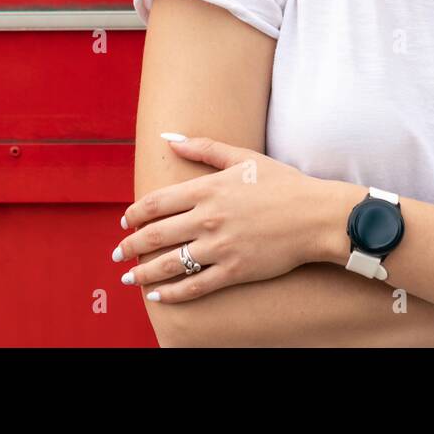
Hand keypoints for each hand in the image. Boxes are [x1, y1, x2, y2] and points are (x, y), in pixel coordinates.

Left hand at [114, 135, 337, 303]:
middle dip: (130, 246)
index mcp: (207, 189)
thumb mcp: (243, 158)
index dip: (134, 215)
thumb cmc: (282, 183)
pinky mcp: (234, 271)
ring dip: (143, 272)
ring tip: (128, 278)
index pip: (155, 203)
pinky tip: (157, 296)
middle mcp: (208, 218)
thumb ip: (204, 147)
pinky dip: (172, 293)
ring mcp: (220, 246)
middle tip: (117, 254)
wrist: (316, 216)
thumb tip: (169, 138)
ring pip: (170, 263)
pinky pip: (195, 286)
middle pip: (155, 235)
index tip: (124, 222)